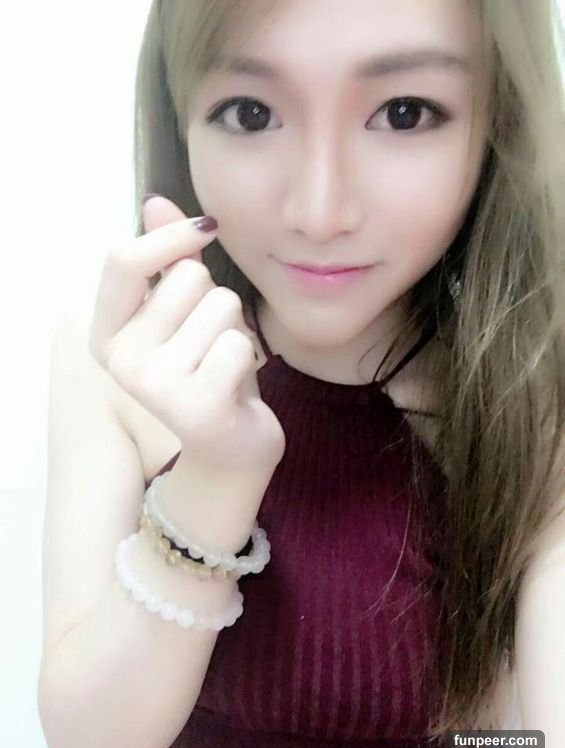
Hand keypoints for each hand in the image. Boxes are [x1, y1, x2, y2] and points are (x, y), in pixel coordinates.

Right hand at [88, 195, 285, 478]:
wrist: (230, 447)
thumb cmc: (209, 371)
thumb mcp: (186, 313)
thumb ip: (169, 260)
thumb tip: (156, 200)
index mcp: (109, 333)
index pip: (123, 260)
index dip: (169, 236)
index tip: (207, 229)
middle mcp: (121, 360)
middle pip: (189, 278)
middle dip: (218, 300)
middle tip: (214, 341)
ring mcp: (153, 387)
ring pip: (221, 306)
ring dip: (237, 329)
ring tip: (225, 364)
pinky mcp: (194, 408)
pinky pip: (239, 343)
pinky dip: (250, 358)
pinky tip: (236, 386)